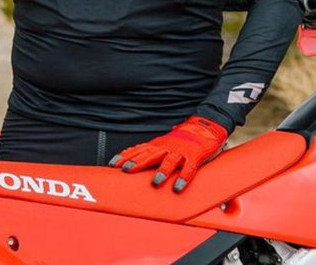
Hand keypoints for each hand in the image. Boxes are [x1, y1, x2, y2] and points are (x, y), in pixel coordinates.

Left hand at [110, 116, 228, 191]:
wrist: (203, 128)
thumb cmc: (181, 138)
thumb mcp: (163, 143)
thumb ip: (150, 150)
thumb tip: (132, 154)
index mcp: (158, 145)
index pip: (138, 150)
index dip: (125, 157)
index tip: (112, 163)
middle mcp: (166, 147)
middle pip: (149, 155)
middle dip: (137, 162)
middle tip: (126, 170)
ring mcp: (180, 152)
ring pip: (169, 162)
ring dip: (162, 172)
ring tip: (155, 182)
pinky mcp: (194, 157)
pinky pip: (189, 169)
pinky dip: (184, 178)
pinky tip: (179, 187)